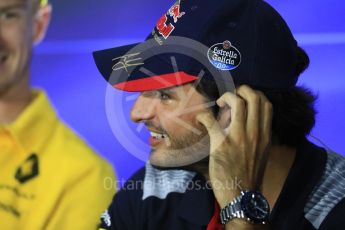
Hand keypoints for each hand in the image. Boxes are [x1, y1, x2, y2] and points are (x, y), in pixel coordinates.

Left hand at [196, 85, 272, 207]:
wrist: (242, 197)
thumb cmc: (250, 176)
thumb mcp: (261, 154)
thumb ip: (257, 135)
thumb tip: (246, 120)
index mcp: (264, 135)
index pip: (266, 104)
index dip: (254, 94)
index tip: (243, 98)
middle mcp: (254, 133)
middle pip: (254, 97)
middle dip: (241, 90)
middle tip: (229, 97)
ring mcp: (239, 137)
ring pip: (237, 103)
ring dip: (225, 97)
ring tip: (219, 105)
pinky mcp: (221, 144)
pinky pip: (211, 120)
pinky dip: (204, 115)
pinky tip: (201, 119)